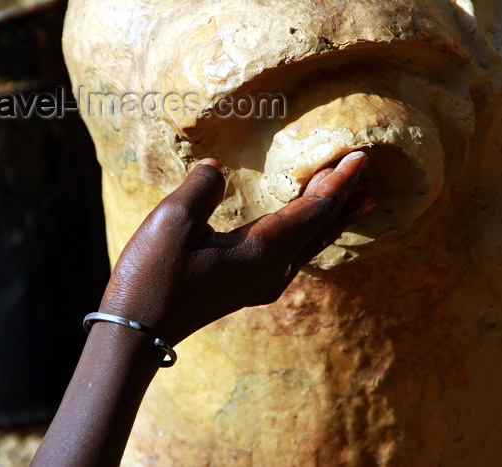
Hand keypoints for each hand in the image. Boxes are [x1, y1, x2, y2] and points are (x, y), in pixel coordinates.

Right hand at [100, 151, 373, 344]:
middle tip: (363, 173)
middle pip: (318, 229)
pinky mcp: (246, 290)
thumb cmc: (152, 276)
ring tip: (352, 201)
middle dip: (341, 198)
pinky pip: (291, 257)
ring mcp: (260, 284)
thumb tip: (216, 169)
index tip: (360, 158)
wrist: (137, 333)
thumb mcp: (172, 221)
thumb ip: (202, 188)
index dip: (338, 183)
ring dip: (329, 218)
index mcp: (261, 251)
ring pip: (308, 245)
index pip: (314, 211)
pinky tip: (303, 233)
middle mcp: (271, 270)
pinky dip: (307, 235)